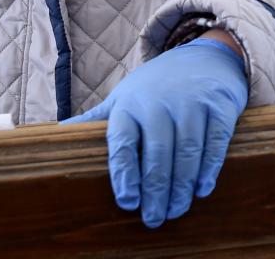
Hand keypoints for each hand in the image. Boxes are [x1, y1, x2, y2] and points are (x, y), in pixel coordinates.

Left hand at [62, 38, 247, 227]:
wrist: (206, 55)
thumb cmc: (158, 84)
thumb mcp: (125, 95)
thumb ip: (96, 118)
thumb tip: (55, 133)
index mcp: (130, 104)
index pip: (123, 143)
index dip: (124, 174)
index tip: (128, 201)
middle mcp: (160, 102)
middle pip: (157, 154)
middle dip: (156, 191)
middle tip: (155, 218)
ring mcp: (192, 102)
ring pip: (187, 152)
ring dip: (182, 186)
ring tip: (177, 209)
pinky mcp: (220, 105)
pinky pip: (215, 141)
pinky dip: (209, 167)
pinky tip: (202, 188)